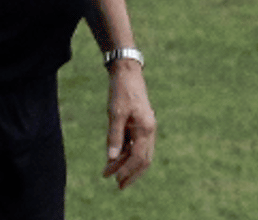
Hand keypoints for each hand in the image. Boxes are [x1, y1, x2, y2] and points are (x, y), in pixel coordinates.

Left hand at [101, 62, 156, 188]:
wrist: (127, 71)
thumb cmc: (121, 90)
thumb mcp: (115, 113)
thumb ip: (114, 136)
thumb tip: (111, 158)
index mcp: (145, 129)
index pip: (138, 158)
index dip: (127, 171)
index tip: (115, 180)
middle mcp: (149, 130)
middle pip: (143, 160)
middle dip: (130, 173)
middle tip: (117, 185)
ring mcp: (145, 127)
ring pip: (139, 153)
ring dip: (125, 164)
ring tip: (109, 172)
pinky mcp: (140, 124)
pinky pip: (135, 144)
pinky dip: (126, 153)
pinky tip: (114, 158)